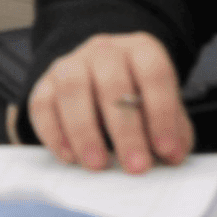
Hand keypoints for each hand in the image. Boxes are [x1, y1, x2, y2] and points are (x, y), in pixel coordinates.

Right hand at [28, 32, 192, 173]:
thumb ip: (173, 130)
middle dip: (126, 130)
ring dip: (85, 131)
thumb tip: (173, 155)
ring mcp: (71, 64)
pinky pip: (43, 105)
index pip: (154, 73)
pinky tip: (70, 157)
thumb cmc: (136, 98)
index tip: (166, 149)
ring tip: (98, 165)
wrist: (98, 78)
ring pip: (73, 89)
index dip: (162, 112)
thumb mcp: (162, 107)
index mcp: (141, 49)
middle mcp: (105, 51)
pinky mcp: (44, 84)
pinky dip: (55, 134)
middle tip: (136, 166)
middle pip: (113, 83)